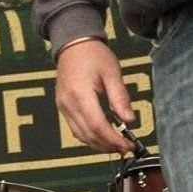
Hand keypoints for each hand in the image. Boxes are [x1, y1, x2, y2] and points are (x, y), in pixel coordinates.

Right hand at [54, 39, 136, 154]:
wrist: (72, 43)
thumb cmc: (92, 55)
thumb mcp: (112, 73)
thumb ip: (120, 97)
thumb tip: (129, 120)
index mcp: (80, 94)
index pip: (97, 125)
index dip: (114, 139)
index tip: (129, 145)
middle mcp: (68, 103)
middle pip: (88, 134)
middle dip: (108, 145)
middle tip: (126, 148)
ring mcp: (63, 105)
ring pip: (80, 135)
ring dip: (99, 144)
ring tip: (116, 145)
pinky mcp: (62, 106)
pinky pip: (75, 128)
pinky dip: (89, 137)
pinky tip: (102, 136)